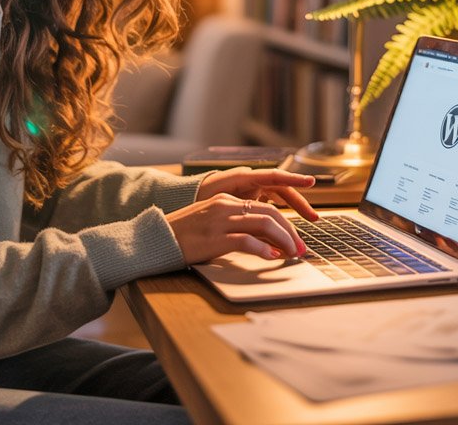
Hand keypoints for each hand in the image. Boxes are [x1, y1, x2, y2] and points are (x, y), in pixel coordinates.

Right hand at [165, 193, 307, 263]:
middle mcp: (226, 205)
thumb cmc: (184, 236)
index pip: (265, 207)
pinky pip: (247, 241)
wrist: (157, 239)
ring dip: (283, 240)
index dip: (284, 224)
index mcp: (225, 199)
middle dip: (290, 232)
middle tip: (301, 249)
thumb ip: (236, 226)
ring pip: (264, 223)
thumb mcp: (212, 224)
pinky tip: (271, 258)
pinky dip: (263, 250)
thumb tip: (266, 242)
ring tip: (291, 254)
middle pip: (270, 213)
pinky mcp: (215, 237)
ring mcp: (221, 220)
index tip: (295, 240)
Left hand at [196, 167, 318, 221]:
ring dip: (293, 210)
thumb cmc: (201, 197)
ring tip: (307, 223)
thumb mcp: (219, 198)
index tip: (311, 183)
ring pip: (279, 198)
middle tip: (314, 218)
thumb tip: (256, 208)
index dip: (293, 179)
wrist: (187, 199)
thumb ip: (239, 202)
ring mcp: (252, 189)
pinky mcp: (250, 199)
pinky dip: (281, 213)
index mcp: (245, 177)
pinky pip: (271, 204)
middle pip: (282, 189)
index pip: (275, 176)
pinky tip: (287, 227)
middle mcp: (252, 181)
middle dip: (300, 203)